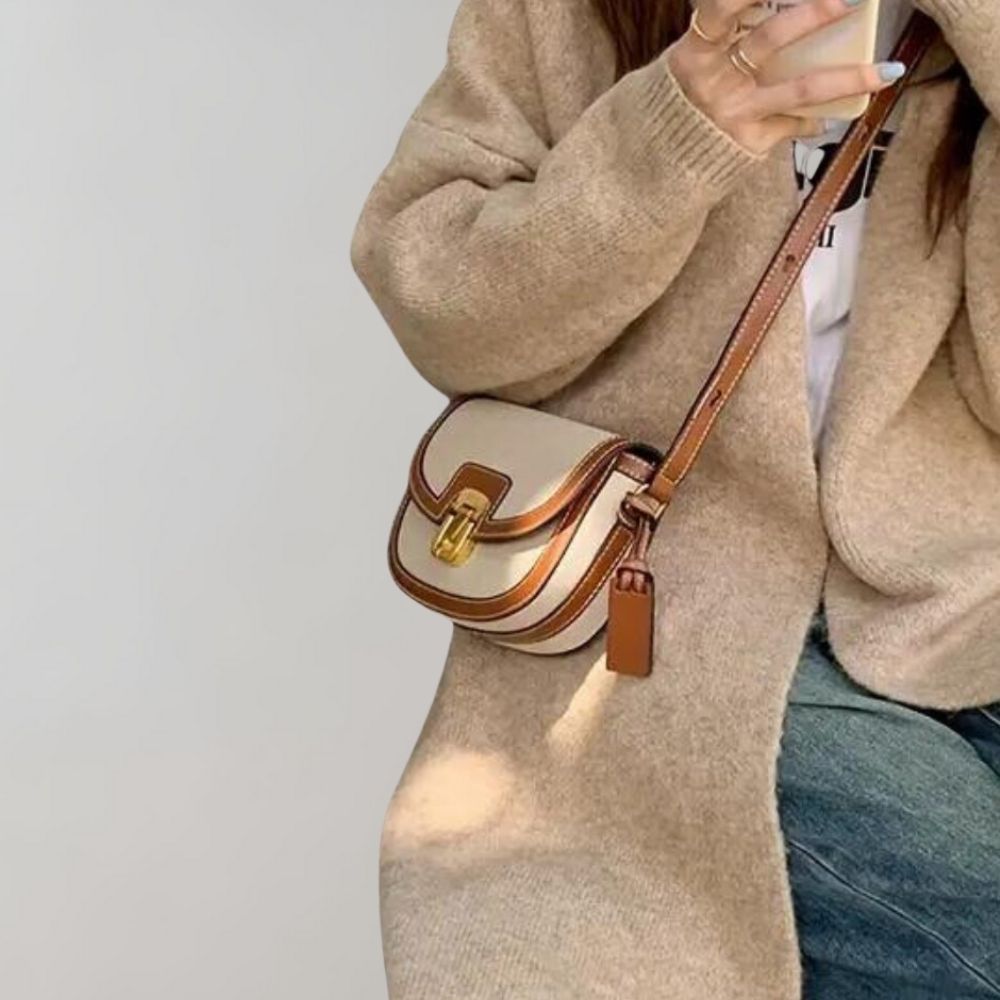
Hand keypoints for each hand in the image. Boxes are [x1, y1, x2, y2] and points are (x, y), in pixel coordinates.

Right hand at [666, 0, 907, 154]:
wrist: (658, 163)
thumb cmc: (679, 102)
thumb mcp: (691, 62)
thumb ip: (722, 34)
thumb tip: (764, 7)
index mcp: (694, 53)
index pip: (718, 11)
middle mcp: (715, 81)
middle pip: (768, 40)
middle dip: (810, 17)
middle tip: (846, 1)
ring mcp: (735, 113)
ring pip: (797, 90)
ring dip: (845, 78)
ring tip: (884, 71)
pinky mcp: (749, 140)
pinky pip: (792, 123)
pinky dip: (812, 118)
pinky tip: (828, 118)